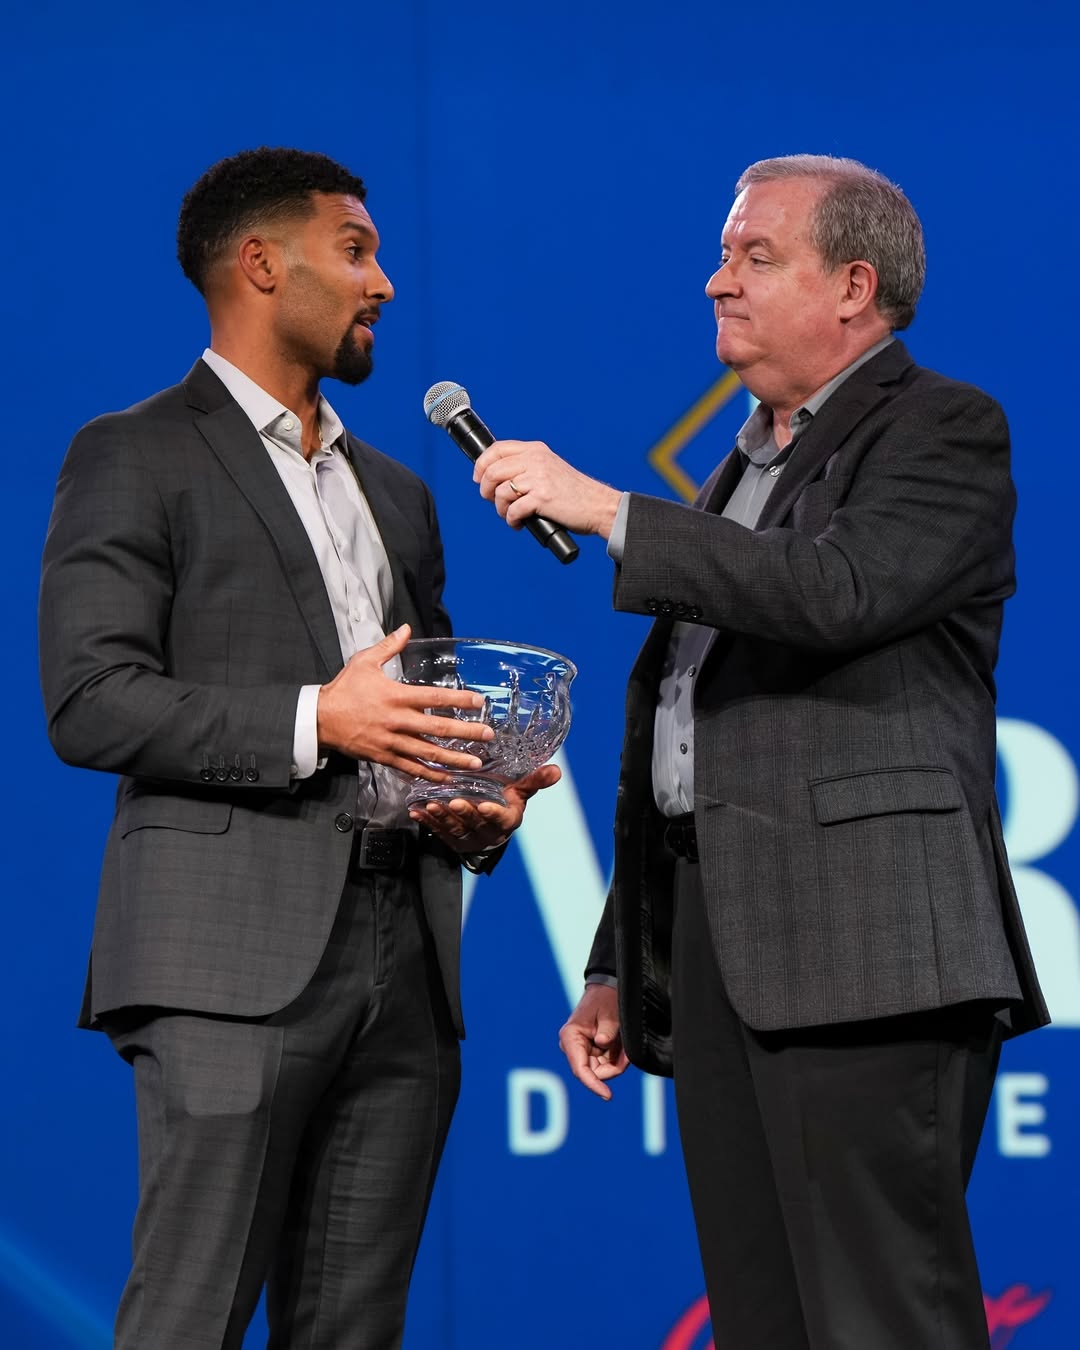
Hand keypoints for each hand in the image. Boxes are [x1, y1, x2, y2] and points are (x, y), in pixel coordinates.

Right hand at [317, 625, 493, 780]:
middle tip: (488, 735)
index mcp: (395, 696)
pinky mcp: (383, 757)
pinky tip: (447, 778)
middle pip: (437, 729)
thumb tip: (406, 629)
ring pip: (427, 753)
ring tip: (476, 762)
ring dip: (454, 758)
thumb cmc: (344, 689)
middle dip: (466, 732)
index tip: (479, 702)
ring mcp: (391, 741)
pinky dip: (429, 774)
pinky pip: (410, 768)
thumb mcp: (364, 662)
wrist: (319, 719)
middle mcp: (396, 720)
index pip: (434, 698)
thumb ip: (389, 646)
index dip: (458, 700)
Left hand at [408, 763, 560, 852]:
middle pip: (475, 824)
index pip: (501, 819)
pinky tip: (416, 811)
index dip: (493, 814)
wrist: (490, 824)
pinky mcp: (451, 839)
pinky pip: (438, 831)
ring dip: (442, 818)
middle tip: (453, 801)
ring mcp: (468, 838)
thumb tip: (557, 771)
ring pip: (454, 829)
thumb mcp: (520, 792)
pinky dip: (427, 822)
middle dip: (464, 813)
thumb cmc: (506, 800)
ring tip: (431, 805)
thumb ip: (534, 781)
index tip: (484, 805)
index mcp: (507, 820)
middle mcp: (488, 833)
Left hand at [472, 439, 621, 539]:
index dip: (481, 465)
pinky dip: (512, 520)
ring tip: (510, 515)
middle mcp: (536, 460)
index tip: (479, 479)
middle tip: (493, 501)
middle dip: (486, 490)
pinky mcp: (542, 498)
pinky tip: (519, 523)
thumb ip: (527, 467)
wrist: (597, 505)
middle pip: (492, 471)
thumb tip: (495, 478)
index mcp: (536, 450)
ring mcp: (539, 478)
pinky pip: (513, 510)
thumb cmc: (574, 493)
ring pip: (500, 492)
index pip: (497, 449)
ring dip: (500, 509)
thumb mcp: (549, 468)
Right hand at [558, 983, 628, 1099]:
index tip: (608, 1096)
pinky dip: (618, 1058)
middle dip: (613, 1067)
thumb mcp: (609, 1012)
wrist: (606, 990)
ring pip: (602, 1070)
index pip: (580, 1069)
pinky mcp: (592, 1052)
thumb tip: (602, 1043)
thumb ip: (607, 1029)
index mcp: (570, 1037)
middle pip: (594, 1072)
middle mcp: (573, 1047)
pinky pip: (607, 1063)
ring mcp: (582, 1051)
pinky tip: (622, 1046)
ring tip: (624, 1045)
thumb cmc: (605, 999)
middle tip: (627, 1055)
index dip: (593, 1084)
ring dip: (616, 1062)